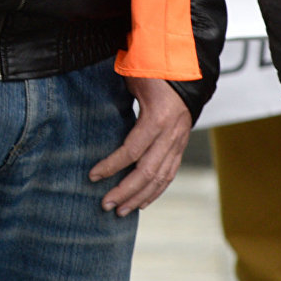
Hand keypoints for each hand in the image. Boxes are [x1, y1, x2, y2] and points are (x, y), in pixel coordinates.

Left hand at [89, 77, 193, 214]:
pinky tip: (142, 202)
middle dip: (125, 191)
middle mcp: (171, 135)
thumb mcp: (135, 79)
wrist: (187, 69)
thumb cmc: (156, 70)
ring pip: (160, 178)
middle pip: (147, 172)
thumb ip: (118, 99)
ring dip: (139, 197)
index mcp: (158, 118)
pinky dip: (156, 191)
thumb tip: (96, 118)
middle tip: (105, 204)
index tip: (93, 175)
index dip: (111, 166)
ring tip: (120, 211)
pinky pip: (169, 174)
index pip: (132, 151)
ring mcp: (179, 142)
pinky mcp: (180, 146)